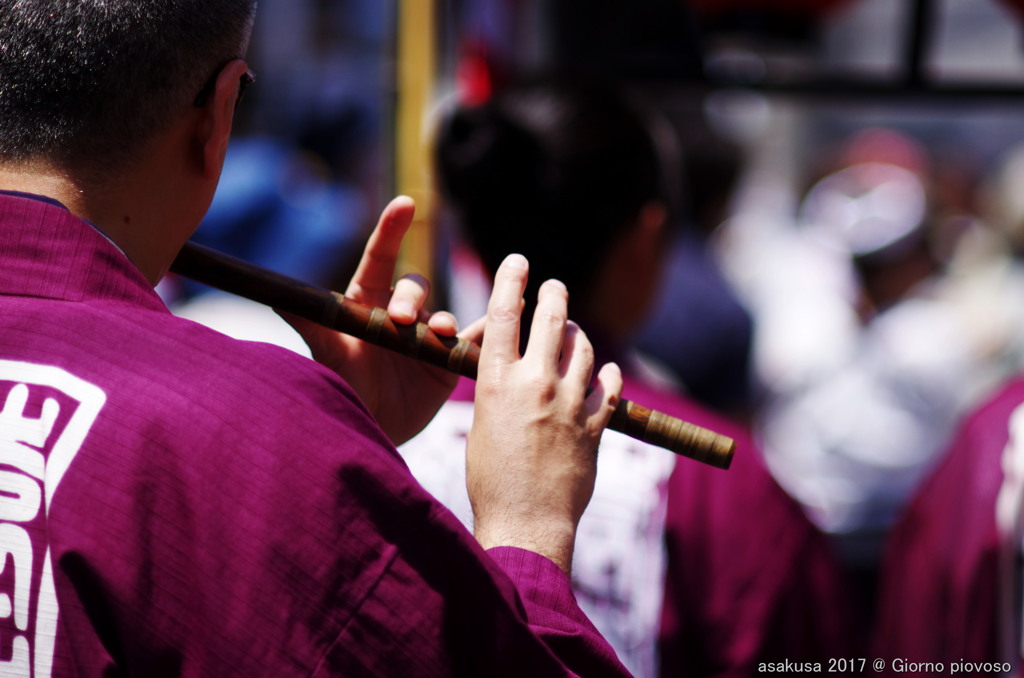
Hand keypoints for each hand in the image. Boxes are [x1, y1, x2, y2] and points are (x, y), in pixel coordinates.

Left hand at [282, 196, 471, 445]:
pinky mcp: (448, 362)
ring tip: (440, 335)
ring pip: (446, 315)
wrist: (371, 431)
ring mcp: (426, 337)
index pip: (380, 259)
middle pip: (413, 288)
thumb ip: (311, 324)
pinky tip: (507, 317)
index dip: (391, 230)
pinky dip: (491, 330)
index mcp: (367, 305)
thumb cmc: (343, 389)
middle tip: (401, 319)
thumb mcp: (327, 356)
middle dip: (410, 296)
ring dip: (445, 321)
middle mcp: (399, 316)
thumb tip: (277, 297)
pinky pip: (473, 341)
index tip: (404, 204)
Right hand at [466, 254, 622, 573]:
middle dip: (554, 295)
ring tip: (573, 332)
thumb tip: (515, 373)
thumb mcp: (483, 423)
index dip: (511, 279)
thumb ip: (499, 390)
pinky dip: (606, 375)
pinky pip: (608, 387)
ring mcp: (568, 403)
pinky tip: (605, 371)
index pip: (505, 313)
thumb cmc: (490, 479)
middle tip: (555, 288)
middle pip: (551, 319)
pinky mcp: (594, 425)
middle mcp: (534, 383)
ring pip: (583, 348)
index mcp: (495, 381)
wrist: (526, 522)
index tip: (518, 260)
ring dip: (578, 336)